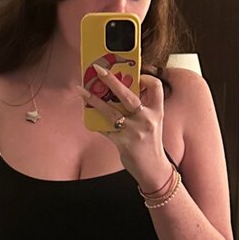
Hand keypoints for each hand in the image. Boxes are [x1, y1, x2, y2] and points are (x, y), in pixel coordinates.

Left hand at [76, 64, 171, 192]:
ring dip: (94, 99)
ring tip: (82, 90)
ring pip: (111, 111)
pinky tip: (87, 112)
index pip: (156, 86)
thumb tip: (120, 91)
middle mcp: (146, 119)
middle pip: (128, 95)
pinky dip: (95, 120)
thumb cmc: (150, 144)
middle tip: (98, 69)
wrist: (154, 169)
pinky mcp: (123, 143)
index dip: (146, 77)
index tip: (136, 74)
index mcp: (156, 111)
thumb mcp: (152, 122)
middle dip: (111, 80)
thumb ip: (141, 107)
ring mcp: (134, 131)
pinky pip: (105, 128)